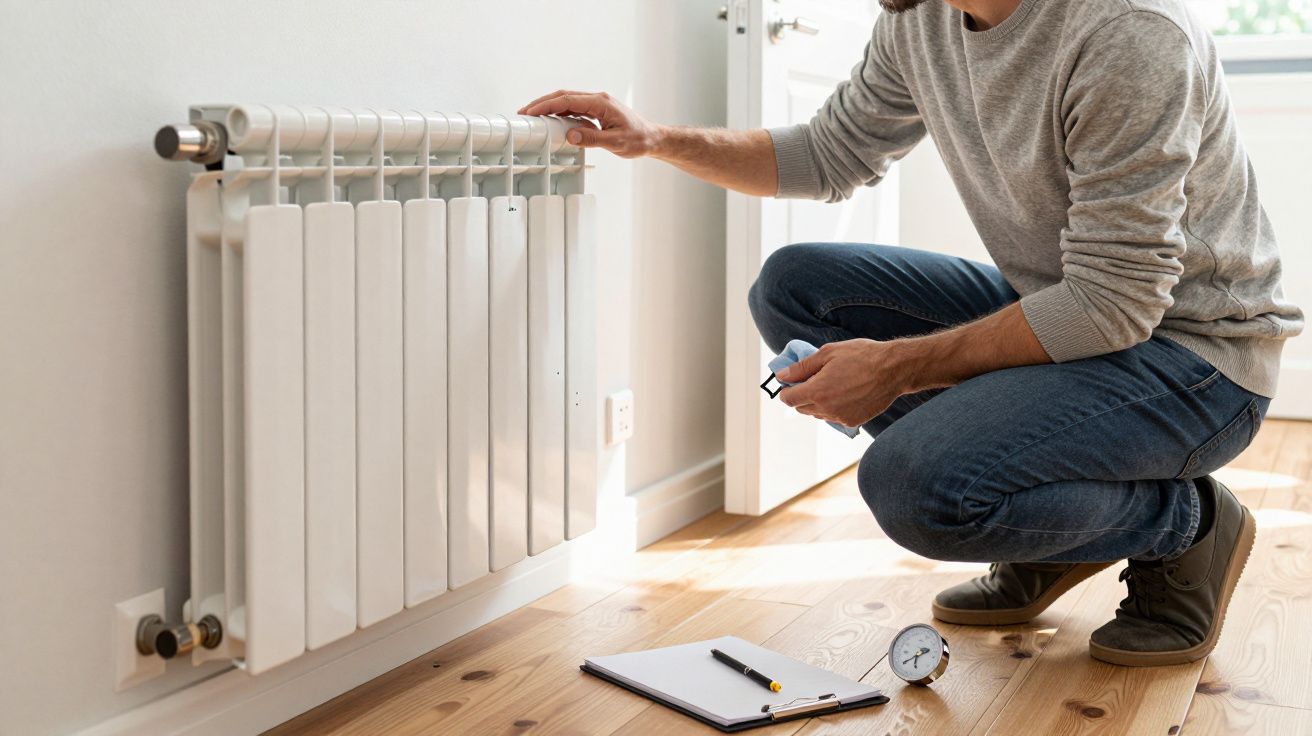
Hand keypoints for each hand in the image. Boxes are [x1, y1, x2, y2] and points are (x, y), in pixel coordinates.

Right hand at [518, 90, 663, 158]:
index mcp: (601, 102)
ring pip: (567, 101)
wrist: (652, 138)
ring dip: (549, 107)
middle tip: (524, 112)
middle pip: (564, 96)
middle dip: (542, 103)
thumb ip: (592, 138)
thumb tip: (570, 135)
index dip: (547, 106)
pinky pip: (574, 108)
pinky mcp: (597, 111)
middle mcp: (598, 99)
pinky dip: (560, 113)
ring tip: (533, 116)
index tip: (532, 112)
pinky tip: (551, 120)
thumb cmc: (638, 139)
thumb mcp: (616, 142)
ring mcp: (597, 104)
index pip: (568, 100)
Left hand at [776, 339, 910, 428]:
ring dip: (818, 402)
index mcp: (817, 391)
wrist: (894, 369)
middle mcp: (826, 409)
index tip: (791, 382)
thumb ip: (801, 367)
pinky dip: (834, 407)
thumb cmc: (861, 356)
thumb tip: (782, 375)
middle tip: (813, 379)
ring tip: (832, 384)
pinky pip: (834, 417)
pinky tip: (845, 392)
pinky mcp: (853, 422)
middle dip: (802, 395)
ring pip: (818, 414)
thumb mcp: (827, 353)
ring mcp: (840, 417)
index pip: (789, 399)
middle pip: (801, 408)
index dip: (787, 390)